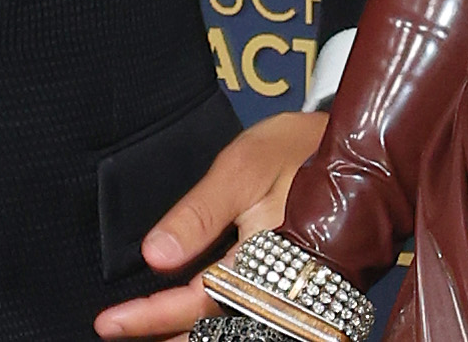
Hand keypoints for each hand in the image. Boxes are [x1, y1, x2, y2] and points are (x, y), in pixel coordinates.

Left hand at [93, 110, 328, 336]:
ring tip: (146, 335)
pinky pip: (252, 318)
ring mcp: (295, 293)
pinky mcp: (300, 291)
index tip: (110, 323)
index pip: (200, 302)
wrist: (358, 146)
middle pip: (216, 330)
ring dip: (188, 335)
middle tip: (116, 333)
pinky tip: (190, 324)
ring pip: (234, 330)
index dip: (152, 316)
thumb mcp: (241, 167)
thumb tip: (155, 256)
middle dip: (164, 336)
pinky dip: (216, 326)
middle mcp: (283, 287)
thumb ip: (199, 214)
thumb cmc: (296, 148)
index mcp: (268, 259)